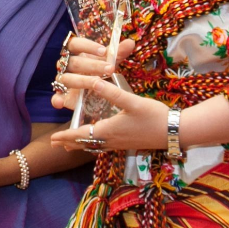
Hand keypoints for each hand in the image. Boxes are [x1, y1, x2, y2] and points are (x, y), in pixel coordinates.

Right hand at [51, 36, 134, 111]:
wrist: (93, 89)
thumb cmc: (99, 70)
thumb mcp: (109, 62)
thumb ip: (118, 53)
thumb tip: (131, 42)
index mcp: (75, 53)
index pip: (75, 44)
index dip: (87, 46)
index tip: (103, 51)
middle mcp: (66, 65)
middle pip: (74, 62)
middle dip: (92, 65)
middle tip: (110, 69)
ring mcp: (63, 80)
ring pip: (67, 78)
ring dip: (82, 81)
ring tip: (98, 84)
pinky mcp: (62, 95)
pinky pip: (56, 97)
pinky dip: (56, 99)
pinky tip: (61, 103)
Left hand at [51, 77, 168, 151]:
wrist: (175, 132)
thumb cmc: (154, 117)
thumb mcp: (132, 102)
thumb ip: (112, 92)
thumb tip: (93, 81)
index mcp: (109, 131)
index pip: (81, 136)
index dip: (67, 136)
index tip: (54, 138)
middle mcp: (112, 140)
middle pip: (86, 144)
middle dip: (71, 143)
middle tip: (56, 143)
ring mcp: (120, 144)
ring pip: (95, 146)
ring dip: (82, 144)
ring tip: (72, 144)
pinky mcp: (128, 144)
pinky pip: (105, 146)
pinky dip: (95, 144)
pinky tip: (98, 140)